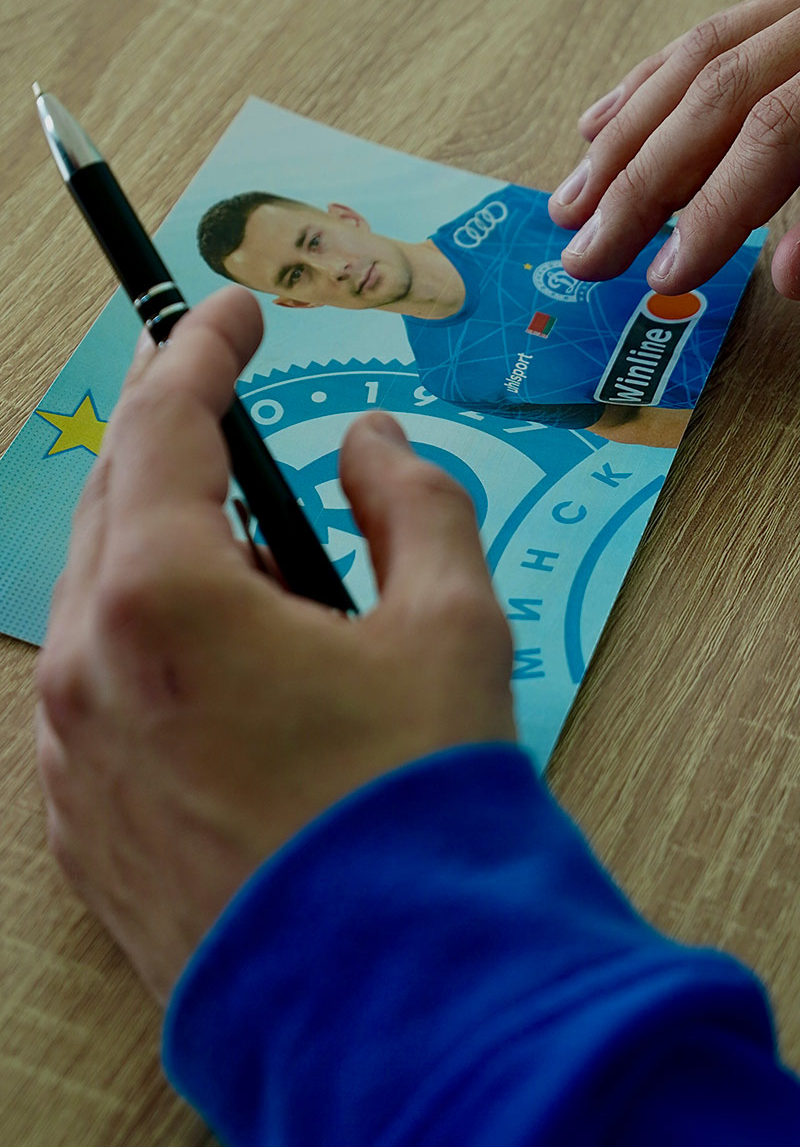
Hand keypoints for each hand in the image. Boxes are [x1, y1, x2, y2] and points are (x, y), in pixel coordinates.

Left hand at [35, 286, 515, 1002]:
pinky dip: (153, 650)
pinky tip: (229, 679)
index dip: (201, 348)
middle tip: (238, 425)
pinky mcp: (82, 823)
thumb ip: (413, 505)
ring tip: (263, 578)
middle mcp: (89, 670)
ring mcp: (70, 755)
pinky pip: (99, 693)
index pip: (165, 422)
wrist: (392, 1005)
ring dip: (170, 557)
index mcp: (164, 599)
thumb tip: (373, 449)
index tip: (226, 312)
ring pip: (101, 601)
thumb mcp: (449, 628)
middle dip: (175, 446)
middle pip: (114, 503)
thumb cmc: (418, 812)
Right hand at [548, 0, 799, 298]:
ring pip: (695, 60)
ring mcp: (796, 11)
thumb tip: (783, 274)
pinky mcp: (782, 7)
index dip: (714, 208)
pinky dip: (644, 86)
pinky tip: (598, 126)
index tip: (665, 274)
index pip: (772, 133)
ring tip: (573, 203)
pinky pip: (703, 35)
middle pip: (712, 97)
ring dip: (623, 139)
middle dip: (640, 184)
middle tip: (590, 253)